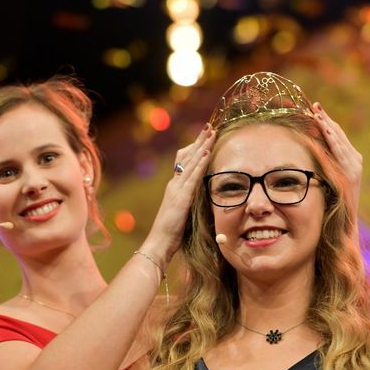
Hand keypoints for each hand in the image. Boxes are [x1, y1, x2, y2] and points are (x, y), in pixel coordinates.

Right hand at [141, 125, 216, 264]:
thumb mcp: (183, 213)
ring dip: (202, 147)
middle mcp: (174, 185)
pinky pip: (192, 177)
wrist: (159, 243)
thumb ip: (189, 202)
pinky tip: (206, 153)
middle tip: (209, 126)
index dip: (194, 148)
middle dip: (199, 141)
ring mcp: (177, 190)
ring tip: (211, 133)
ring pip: (190, 163)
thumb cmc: (171, 233)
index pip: (184, 162)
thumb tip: (200, 197)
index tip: (204, 137)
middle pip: (187, 157)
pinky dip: (199, 164)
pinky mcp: (181, 198)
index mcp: (175, 188)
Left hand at [312, 102, 361, 217]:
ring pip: (340, 141)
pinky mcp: (351, 172)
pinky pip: (340, 152)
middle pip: (339, 135)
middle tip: (314, 105)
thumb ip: (324, 168)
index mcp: (350, 161)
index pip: (337, 137)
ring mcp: (354, 167)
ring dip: (328, 125)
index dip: (327, 123)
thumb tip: (310, 157)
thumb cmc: (334, 206)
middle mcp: (354, 161)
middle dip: (326, 119)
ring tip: (317, 113)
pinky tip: (324, 129)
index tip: (316, 110)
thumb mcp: (329, 182)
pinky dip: (332, 139)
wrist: (346, 223)